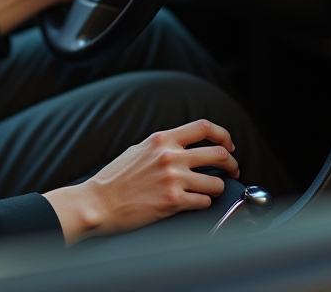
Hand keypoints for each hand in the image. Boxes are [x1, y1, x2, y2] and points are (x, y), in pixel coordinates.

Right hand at [42, 119, 238, 244]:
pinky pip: (204, 201)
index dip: (223, 135)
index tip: (228, 145)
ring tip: (212, 190)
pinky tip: (196, 202)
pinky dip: (204, 203)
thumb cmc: (114, 179)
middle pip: (218, 153)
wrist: (98, 202)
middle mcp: (170, 156)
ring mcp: (173, 179)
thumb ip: (162, 145)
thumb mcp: (138, 149)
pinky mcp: (173, 201)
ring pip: (216, 181)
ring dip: (218, 187)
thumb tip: (184, 146)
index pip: (204, 127)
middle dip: (231, 164)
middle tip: (232, 170)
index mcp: (162, 139)